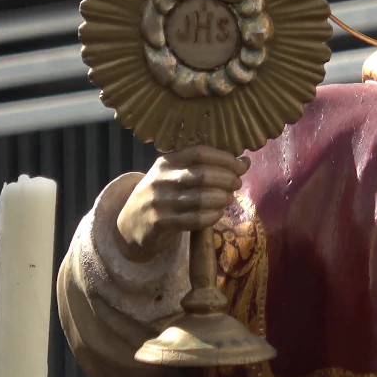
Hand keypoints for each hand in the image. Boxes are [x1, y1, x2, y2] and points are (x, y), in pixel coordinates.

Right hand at [115, 145, 249, 261]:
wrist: (131, 224)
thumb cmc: (163, 195)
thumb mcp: (177, 176)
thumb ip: (207, 167)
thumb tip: (246, 162)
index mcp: (167, 162)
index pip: (200, 153)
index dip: (224, 158)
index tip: (241, 166)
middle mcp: (161, 179)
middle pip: (202, 175)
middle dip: (226, 179)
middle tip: (237, 184)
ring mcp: (159, 201)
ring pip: (200, 198)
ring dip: (221, 199)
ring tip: (228, 199)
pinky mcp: (160, 222)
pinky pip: (193, 219)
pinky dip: (211, 216)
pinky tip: (218, 214)